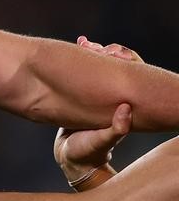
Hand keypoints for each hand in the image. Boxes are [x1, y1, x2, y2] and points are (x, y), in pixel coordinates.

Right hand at [53, 36, 140, 182]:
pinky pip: (84, 71)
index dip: (123, 58)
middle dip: (106, 50)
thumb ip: (116, 130)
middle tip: (90, 44)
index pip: (130, 73)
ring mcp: (97, 93)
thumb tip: (126, 110)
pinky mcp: (81, 93)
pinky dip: (81, 57)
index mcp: (123, 103)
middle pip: (116, 64)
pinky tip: (76, 47)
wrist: (70, 158)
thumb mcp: (101, 142)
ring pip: (100, 65)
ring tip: (82, 42)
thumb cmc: (88, 151)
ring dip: (92, 52)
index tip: (108, 51)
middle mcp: (112, 95)